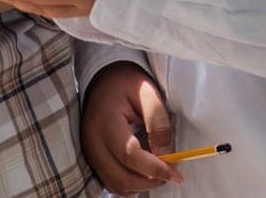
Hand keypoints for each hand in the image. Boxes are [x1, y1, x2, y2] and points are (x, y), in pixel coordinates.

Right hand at [81, 61, 181, 192]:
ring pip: (115, 184)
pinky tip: (143, 172)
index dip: (154, 168)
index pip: (128, 154)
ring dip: (140, 185)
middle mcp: (92, 140)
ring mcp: (89, 151)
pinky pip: (111, 182)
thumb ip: (158, 122)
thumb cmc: (126, 84)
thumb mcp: (147, 92)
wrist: (103, 80)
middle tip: (170, 174)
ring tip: (158, 172)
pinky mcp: (93, 158)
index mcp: (105, 120)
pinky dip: (130, 184)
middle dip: (149, 181)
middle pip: (120, 176)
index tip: (176, 173)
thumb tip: (167, 155)